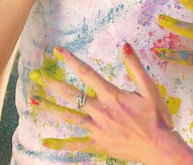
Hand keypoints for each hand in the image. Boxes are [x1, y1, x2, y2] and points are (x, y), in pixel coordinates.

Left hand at [28, 45, 188, 164]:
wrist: (159, 146)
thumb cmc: (157, 117)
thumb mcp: (150, 88)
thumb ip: (136, 66)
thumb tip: (125, 46)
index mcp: (112, 95)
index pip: (87, 73)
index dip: (71, 60)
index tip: (57, 51)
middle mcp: (100, 111)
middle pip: (72, 95)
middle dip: (53, 84)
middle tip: (37, 76)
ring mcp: (97, 129)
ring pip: (69, 117)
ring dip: (50, 109)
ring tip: (33, 102)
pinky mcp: (99, 144)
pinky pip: (76, 144)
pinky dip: (60, 145)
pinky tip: (45, 144)